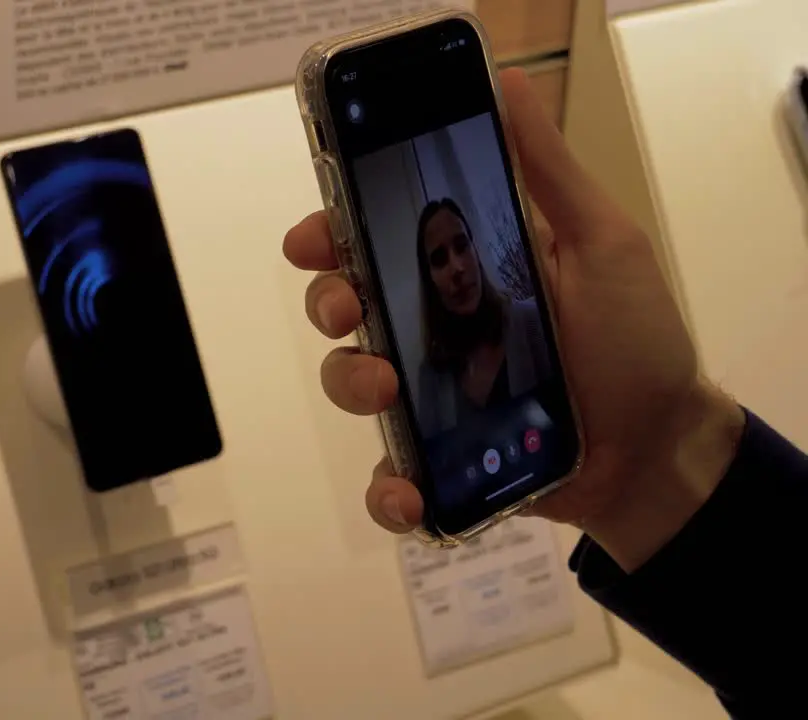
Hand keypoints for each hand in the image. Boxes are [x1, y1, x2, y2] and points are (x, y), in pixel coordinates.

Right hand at [283, 68, 743, 569]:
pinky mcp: (440, 462)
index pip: (371, 242)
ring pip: (351, 384)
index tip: (315, 240)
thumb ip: (547, 171)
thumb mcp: (600, 243)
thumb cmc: (634, 341)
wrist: (660, 448)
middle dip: (328, 305)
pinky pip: (389, 475)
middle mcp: (432, 329)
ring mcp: (430, 396)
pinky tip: (406, 491)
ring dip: (350, 383)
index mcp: (458, 273)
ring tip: (388, 390)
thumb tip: (506, 83)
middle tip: (350, 312)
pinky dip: (385, 490)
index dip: (330, 237)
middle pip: (344, 308)